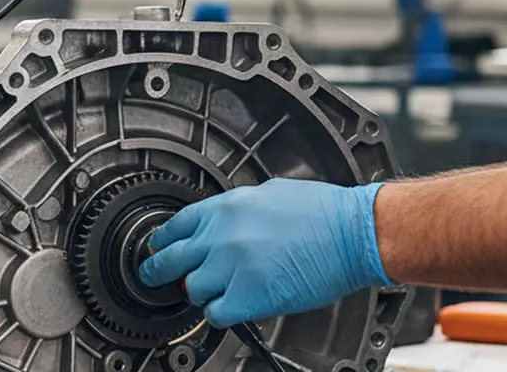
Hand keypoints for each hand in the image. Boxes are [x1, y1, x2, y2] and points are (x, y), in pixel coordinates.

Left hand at [137, 178, 391, 328]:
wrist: (353, 233)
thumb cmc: (322, 213)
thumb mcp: (267, 193)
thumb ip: (236, 210)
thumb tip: (222, 221)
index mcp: (224, 208)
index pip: (174, 227)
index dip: (163, 242)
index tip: (158, 249)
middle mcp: (221, 237)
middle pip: (169, 260)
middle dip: (157, 271)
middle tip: (153, 277)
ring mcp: (231, 268)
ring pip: (191, 290)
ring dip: (201, 293)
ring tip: (216, 291)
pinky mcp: (248, 296)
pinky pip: (215, 313)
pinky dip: (220, 313)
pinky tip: (231, 307)